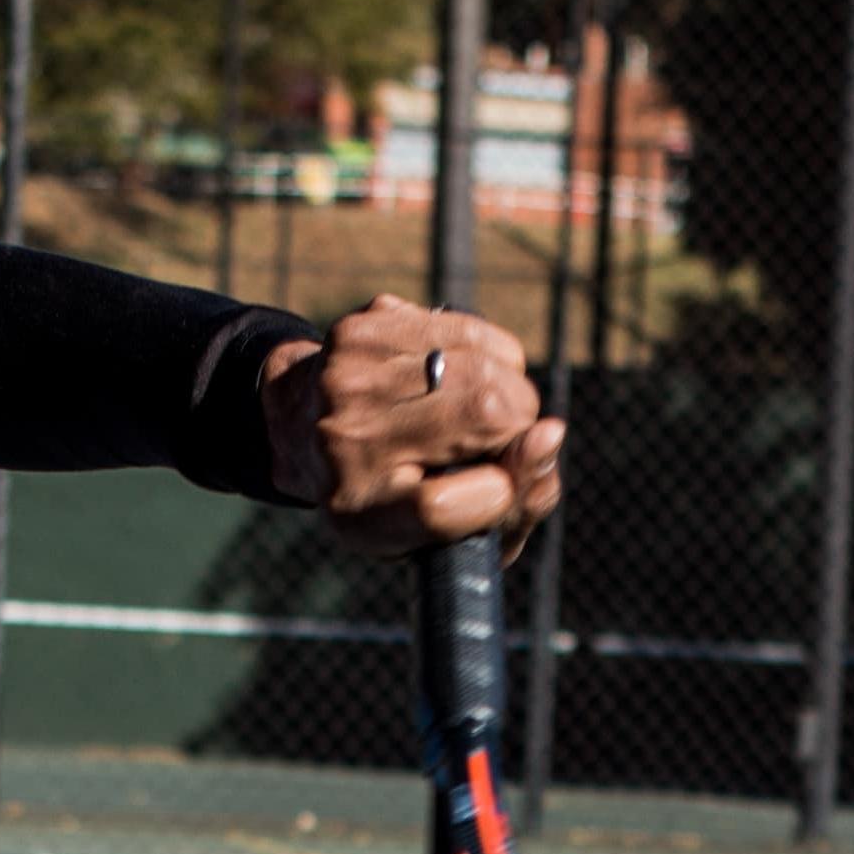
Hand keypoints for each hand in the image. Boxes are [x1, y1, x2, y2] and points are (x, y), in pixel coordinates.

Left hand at [260, 295, 563, 557]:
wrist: (301, 424)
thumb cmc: (391, 491)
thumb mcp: (444, 529)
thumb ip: (512, 506)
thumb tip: (552, 434)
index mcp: (357, 508)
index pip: (440, 508)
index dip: (493, 499)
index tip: (498, 492)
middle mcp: (344, 438)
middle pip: (486, 414)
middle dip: (517, 430)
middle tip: (491, 445)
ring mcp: (352, 373)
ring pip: (490, 368)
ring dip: (508, 391)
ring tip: (470, 414)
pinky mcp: (368, 324)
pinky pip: (473, 332)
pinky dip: (486, 357)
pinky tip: (454, 377)